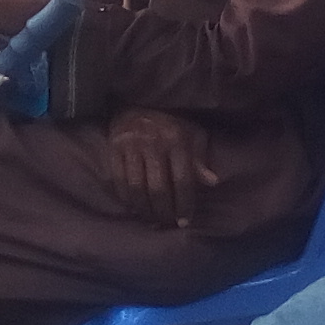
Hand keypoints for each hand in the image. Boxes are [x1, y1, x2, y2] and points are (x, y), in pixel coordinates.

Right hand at [100, 106, 214, 225]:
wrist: (139, 101)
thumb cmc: (171, 122)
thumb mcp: (193, 133)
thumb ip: (202, 157)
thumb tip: (212, 182)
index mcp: (177, 138)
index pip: (182, 180)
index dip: (184, 204)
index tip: (185, 221)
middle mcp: (152, 142)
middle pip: (158, 189)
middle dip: (164, 212)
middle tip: (167, 223)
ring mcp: (130, 145)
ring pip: (136, 188)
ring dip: (144, 209)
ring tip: (151, 219)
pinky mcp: (113, 148)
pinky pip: (117, 181)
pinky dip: (125, 198)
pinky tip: (134, 207)